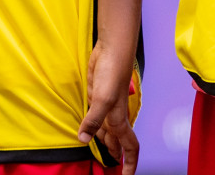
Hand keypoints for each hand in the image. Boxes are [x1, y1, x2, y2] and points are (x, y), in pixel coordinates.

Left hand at [79, 40, 137, 173]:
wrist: (111, 52)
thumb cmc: (111, 74)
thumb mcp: (101, 99)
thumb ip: (93, 120)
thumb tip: (84, 140)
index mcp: (120, 120)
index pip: (129, 147)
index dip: (130, 163)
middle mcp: (114, 116)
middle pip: (117, 142)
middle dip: (115, 155)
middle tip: (108, 168)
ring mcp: (105, 106)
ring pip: (105, 130)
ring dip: (102, 141)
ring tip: (97, 153)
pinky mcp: (95, 96)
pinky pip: (94, 116)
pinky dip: (91, 125)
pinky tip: (85, 128)